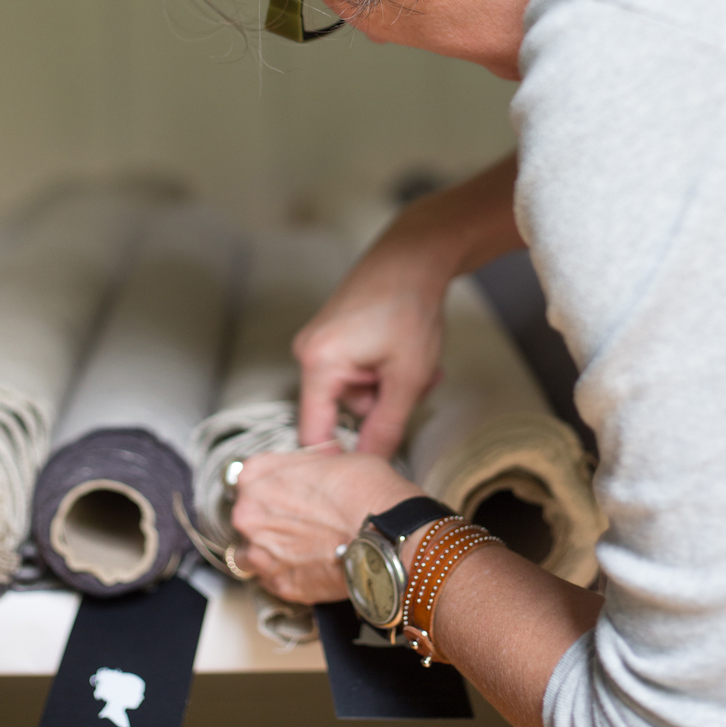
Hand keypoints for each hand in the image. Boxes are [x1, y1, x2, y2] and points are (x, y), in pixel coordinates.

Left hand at [231, 449, 421, 602]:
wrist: (388, 536)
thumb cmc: (367, 492)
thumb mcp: (333, 458)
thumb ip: (303, 467)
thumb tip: (304, 472)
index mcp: (256, 475)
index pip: (248, 476)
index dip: (271, 483)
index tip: (285, 490)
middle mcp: (248, 513)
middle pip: (246, 515)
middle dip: (268, 518)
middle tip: (299, 520)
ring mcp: (260, 552)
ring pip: (250, 552)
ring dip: (268, 549)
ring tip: (300, 547)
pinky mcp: (277, 585)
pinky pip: (269, 579)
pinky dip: (284, 574)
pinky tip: (308, 566)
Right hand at [293, 265, 444, 457]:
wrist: (414, 254)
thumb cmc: (410, 306)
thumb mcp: (407, 376)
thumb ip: (387, 426)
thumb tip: (371, 463)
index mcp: (318, 363)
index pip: (312, 432)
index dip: (338, 456)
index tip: (364, 471)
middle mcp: (308, 352)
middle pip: (341, 409)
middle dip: (383, 404)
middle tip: (417, 385)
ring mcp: (319, 341)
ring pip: (354, 390)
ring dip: (388, 385)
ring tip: (417, 363)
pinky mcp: (332, 335)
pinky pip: (355, 369)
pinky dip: (382, 368)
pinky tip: (405, 353)